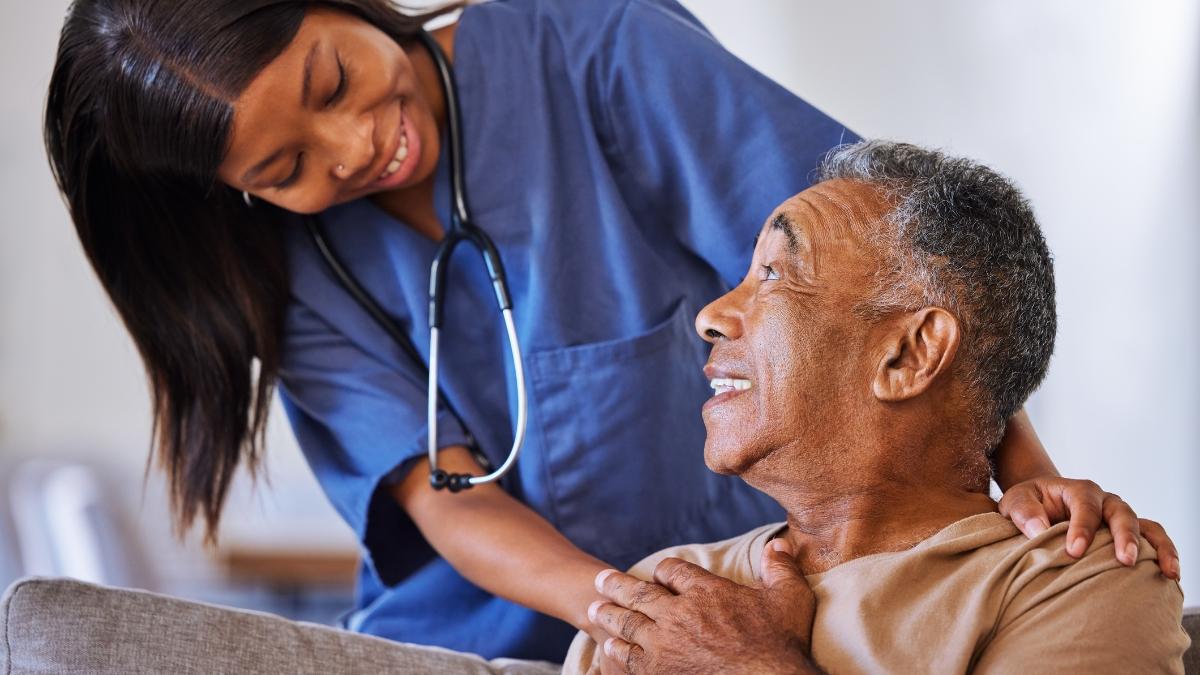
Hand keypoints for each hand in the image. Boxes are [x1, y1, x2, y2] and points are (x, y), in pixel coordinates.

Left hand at [588, 539, 818, 673]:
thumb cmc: (782, 645)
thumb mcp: (791, 599)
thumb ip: (781, 569)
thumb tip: (780, 543)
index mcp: (706, 592)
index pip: (673, 571)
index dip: (664, 572)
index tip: (659, 574)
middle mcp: (679, 613)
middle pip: (639, 594)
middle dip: (617, 585)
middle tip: (601, 580)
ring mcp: (664, 644)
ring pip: (628, 623)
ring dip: (609, 614)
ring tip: (594, 609)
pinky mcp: (657, 672)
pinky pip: (628, 657)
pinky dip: (616, 649)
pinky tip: (608, 646)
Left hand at [998, 475, 1180, 579]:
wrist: (1040, 505)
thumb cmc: (1028, 504)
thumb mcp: (1015, 501)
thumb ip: (1023, 512)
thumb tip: (1038, 530)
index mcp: (1078, 490)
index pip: (1085, 505)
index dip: (1082, 528)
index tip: (1074, 551)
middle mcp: (1104, 501)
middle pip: (1121, 514)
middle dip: (1124, 537)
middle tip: (1124, 561)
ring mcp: (1119, 517)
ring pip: (1145, 526)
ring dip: (1156, 547)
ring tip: (1166, 571)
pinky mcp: (1127, 534)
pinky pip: (1151, 539)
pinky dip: (1163, 553)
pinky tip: (1171, 575)